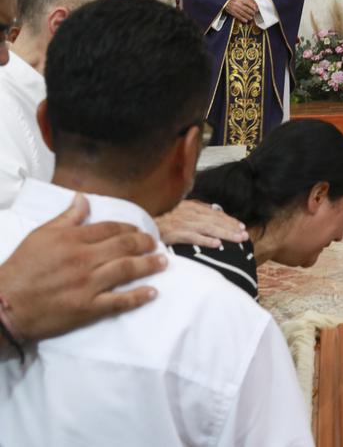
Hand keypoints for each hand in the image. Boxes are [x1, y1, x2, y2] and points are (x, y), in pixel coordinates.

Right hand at [0, 194, 165, 342]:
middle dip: (145, 244)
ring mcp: (88, 284)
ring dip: (149, 265)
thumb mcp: (40, 236)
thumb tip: (83, 199)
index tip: (140, 232)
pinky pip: (119, 301)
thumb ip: (66, 218)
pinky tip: (152, 292)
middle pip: (125, 246)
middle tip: (155, 244)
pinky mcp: (88, 308)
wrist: (4, 305)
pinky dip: (138, 297)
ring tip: (163, 263)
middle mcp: (84, 259)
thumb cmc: (21, 269)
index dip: (129, 229)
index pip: (110, 229)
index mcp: (73, 240)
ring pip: (127, 270)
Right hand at [154, 199, 248, 247]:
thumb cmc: (157, 221)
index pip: (213, 213)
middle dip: (231, 227)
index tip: (241, 226)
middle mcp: (187, 213)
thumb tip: (212, 211)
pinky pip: (192, 237)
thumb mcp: (177, 212)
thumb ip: (194, 212)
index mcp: (189, 207)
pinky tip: (217, 244)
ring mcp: (180, 223)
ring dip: (224, 233)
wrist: (136, 226)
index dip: (228, 219)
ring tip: (238, 239)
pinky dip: (205, 240)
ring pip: (207, 227)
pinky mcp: (172, 233)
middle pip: (214, 220)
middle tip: (245, 235)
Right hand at [225, 0, 257, 23]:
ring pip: (242, 13)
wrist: (225, 1)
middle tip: (254, 14)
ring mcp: (234, 8)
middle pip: (246, 9)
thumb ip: (245, 0)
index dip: (253, 6)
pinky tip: (246, 20)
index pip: (248, 3)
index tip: (256, 9)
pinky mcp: (232, 12)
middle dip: (251, 12)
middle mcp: (237, 3)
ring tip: (251, 18)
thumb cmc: (234, 0)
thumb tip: (253, 4)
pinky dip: (242, 19)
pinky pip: (238, 16)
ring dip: (247, 16)